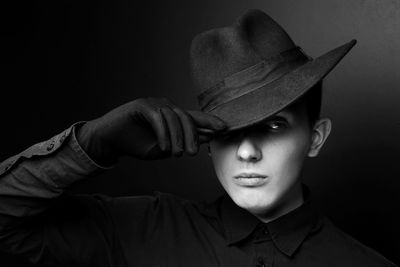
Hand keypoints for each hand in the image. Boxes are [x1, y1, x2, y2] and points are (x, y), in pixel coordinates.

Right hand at [77, 97, 226, 163]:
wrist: (111, 141)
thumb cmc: (137, 145)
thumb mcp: (162, 149)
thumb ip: (180, 144)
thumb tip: (203, 140)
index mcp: (173, 117)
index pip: (194, 117)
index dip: (209, 121)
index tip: (224, 128)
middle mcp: (166, 107)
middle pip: (187, 118)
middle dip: (193, 136)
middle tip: (192, 154)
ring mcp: (154, 104)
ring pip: (174, 118)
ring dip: (177, 138)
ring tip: (176, 154)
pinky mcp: (142, 105)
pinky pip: (158, 118)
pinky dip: (163, 134)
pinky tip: (163, 148)